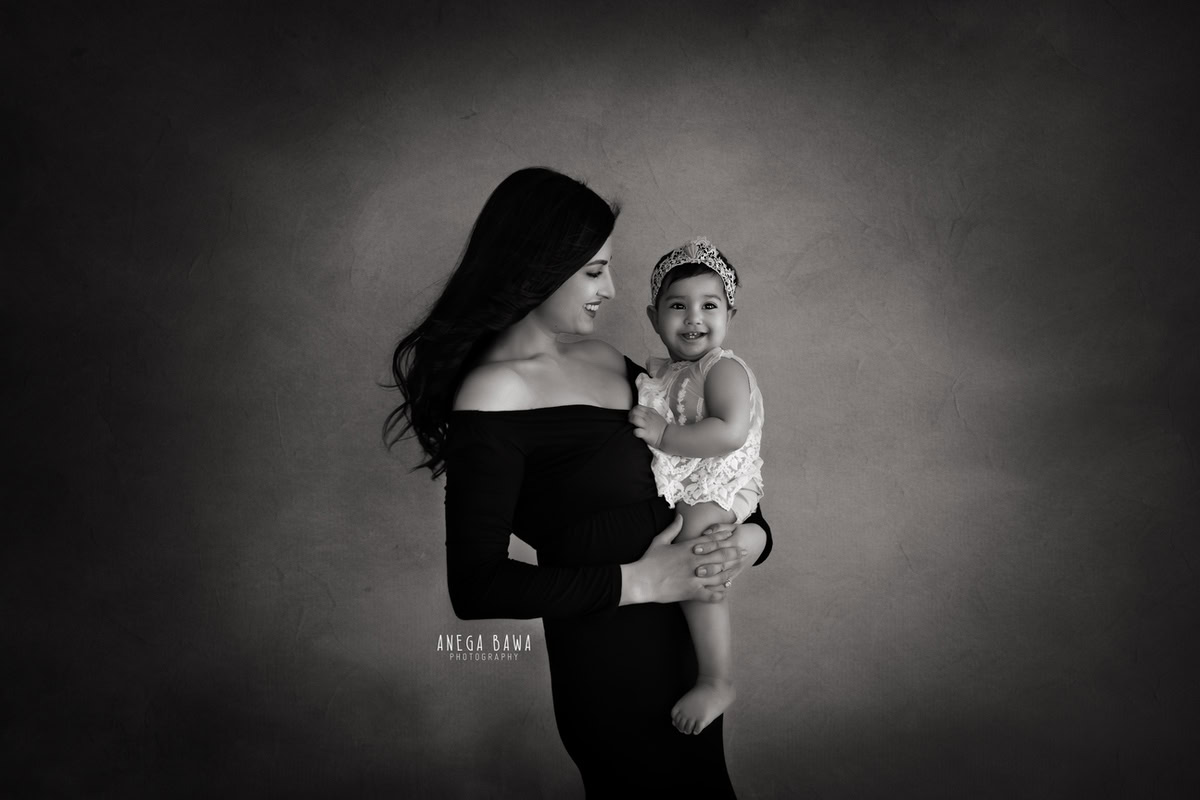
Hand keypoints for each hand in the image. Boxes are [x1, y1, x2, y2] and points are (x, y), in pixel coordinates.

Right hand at [619, 515, 747, 604]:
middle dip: (733, 553)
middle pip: (720, 556)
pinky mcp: (691, 592)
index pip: (710, 540)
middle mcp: (694, 561)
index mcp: (687, 548)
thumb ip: (672, 529)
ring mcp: (694, 577)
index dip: (723, 537)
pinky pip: (711, 594)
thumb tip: (680, 517)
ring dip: (730, 572)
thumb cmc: (648, 561)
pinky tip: (725, 592)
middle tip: (743, 553)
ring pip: (719, 575)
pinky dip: (720, 593)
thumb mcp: (659, 541)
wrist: (641, 581)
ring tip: (737, 571)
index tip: (733, 535)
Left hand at [628, 404, 666, 447]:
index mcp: (650, 412)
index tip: (633, 415)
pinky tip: (636, 432)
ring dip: (631, 421)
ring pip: (634, 418)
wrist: (668, 435)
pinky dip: (635, 432)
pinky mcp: (646, 433)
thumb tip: (642, 413)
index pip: (638, 407)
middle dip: (630, 415)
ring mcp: (646, 425)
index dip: (633, 410)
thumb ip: (649, 413)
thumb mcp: (656, 416)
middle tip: (630, 420)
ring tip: (632, 425)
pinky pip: (637, 431)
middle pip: (634, 411)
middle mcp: (647, 417)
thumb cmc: (662, 427)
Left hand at [690, 521, 766, 587]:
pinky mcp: (735, 574)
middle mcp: (737, 557)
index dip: (706, 547)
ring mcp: (737, 567)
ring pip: (724, 575)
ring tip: (701, 582)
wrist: (758, 542)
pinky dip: (717, 587)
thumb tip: (705, 533)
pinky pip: (726, 582)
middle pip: (722, 562)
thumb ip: (718, 528)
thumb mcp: (732, 527)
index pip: (718, 545)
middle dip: (709, 567)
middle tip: (696, 571)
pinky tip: (707, 591)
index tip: (694, 549)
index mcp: (735, 542)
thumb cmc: (741, 532)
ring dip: (712, 580)